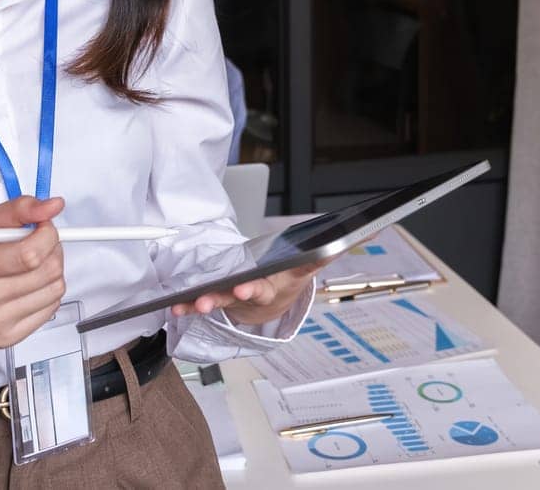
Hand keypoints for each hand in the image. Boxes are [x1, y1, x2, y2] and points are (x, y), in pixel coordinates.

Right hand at [0, 195, 65, 347]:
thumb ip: (19, 209)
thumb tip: (54, 206)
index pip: (29, 254)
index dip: (47, 235)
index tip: (43, 226)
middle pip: (47, 271)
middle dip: (52, 249)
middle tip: (39, 242)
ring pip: (55, 288)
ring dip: (52, 269)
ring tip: (31, 264)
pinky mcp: (7, 339)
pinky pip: (52, 308)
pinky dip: (47, 291)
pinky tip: (28, 284)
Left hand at [171, 259, 325, 325]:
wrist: (272, 304)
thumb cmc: (286, 278)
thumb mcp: (308, 266)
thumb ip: (328, 253)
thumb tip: (362, 234)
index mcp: (276, 285)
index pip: (269, 286)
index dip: (255, 288)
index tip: (244, 289)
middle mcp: (255, 294)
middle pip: (244, 295)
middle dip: (232, 295)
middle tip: (221, 295)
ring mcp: (235, 299)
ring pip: (221, 301)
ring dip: (207, 303)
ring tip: (194, 303)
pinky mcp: (219, 299)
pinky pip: (202, 302)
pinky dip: (188, 305)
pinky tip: (176, 306)